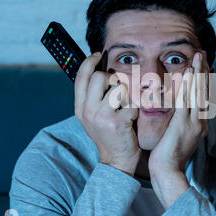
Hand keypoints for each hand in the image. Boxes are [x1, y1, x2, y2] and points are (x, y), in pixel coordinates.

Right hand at [74, 52, 140, 175]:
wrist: (116, 160)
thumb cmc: (108, 134)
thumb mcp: (92, 116)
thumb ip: (92, 96)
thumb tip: (98, 71)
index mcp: (80, 107)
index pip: (80, 76)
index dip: (89, 62)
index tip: (97, 55)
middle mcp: (87, 110)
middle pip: (100, 77)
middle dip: (113, 80)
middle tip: (117, 92)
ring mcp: (102, 116)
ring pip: (119, 88)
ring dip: (126, 96)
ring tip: (125, 109)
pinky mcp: (118, 122)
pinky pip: (132, 102)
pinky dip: (135, 109)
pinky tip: (132, 119)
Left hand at [148, 52, 208, 207]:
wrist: (167, 172)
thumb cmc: (168, 158)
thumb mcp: (177, 139)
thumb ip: (180, 126)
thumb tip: (177, 116)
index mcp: (199, 125)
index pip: (203, 99)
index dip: (204, 82)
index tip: (204, 68)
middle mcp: (199, 122)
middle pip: (203, 92)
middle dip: (203, 72)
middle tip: (203, 55)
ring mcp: (193, 122)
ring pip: (197, 92)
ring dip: (198, 73)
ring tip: (199, 56)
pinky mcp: (183, 124)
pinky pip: (187, 100)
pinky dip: (189, 85)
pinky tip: (189, 72)